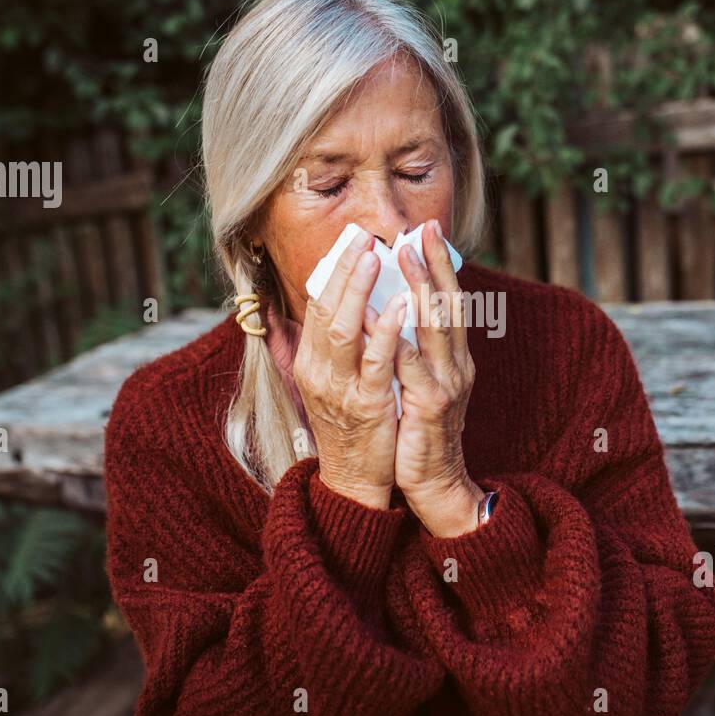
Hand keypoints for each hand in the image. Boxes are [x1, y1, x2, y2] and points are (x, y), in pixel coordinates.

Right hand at [295, 228, 407, 509]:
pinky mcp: (368, 405)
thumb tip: (341, 305)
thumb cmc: (352, 426)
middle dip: (344, 269)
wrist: (356, 481)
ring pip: (346, 329)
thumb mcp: (334, 382)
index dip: (333, 271)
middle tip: (362, 235)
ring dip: (361, 290)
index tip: (351, 239)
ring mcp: (342, 388)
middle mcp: (319, 371)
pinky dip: (388, 331)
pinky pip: (376, 362)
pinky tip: (402, 305)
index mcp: (312, 362)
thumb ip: (335, 346)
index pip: (317, 306)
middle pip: (326, 309)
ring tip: (377, 256)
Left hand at [380, 218, 483, 537]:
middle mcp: (456, 365)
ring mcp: (445, 384)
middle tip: (418, 230)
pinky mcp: (429, 406)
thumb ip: (416, 350)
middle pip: (447, 305)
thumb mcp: (424, 383)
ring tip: (400, 259)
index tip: (426, 229)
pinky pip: (407, 366)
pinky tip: (377, 316)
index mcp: (455, 358)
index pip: (450, 301)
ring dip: (418, 289)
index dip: (440, 264)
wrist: (435, 484)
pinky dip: (393, 338)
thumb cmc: (421, 432)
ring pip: (433, 328)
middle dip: (433, 264)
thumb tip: (398, 309)